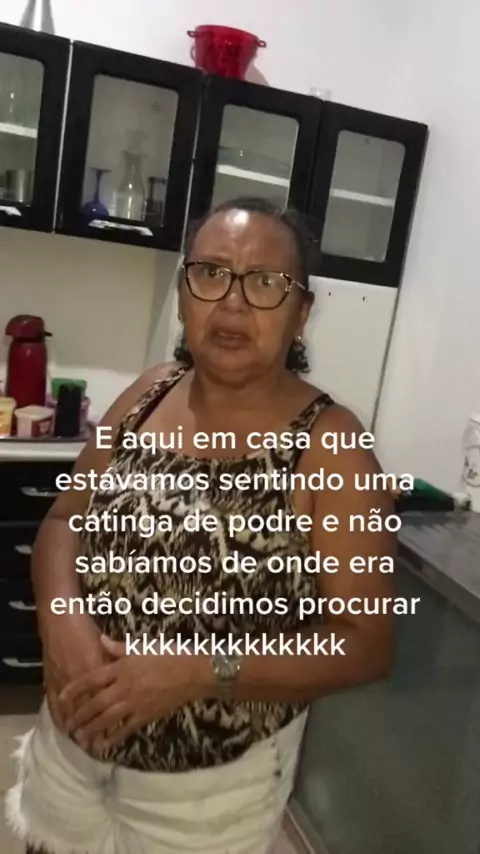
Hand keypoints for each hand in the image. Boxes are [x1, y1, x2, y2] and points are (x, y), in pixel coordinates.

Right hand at [41, 613, 109, 735]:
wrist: (60, 620)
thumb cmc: (85, 631)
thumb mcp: (103, 644)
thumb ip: (119, 661)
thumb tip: (130, 676)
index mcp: (102, 669)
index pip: (109, 699)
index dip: (112, 717)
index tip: (116, 733)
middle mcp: (84, 679)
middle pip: (92, 709)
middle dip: (95, 729)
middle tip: (98, 745)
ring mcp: (66, 680)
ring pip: (73, 710)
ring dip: (77, 726)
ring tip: (83, 742)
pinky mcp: (52, 679)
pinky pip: (54, 703)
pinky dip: (58, 716)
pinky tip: (62, 726)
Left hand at [59, 636, 198, 750]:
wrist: (193, 672)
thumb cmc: (169, 654)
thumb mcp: (142, 645)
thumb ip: (119, 647)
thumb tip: (101, 640)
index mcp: (122, 668)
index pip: (91, 679)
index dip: (74, 690)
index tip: (62, 697)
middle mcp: (124, 687)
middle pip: (95, 703)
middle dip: (79, 715)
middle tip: (69, 724)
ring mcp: (134, 703)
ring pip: (106, 719)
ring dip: (91, 729)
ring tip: (80, 738)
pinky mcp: (145, 715)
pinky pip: (125, 729)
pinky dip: (113, 738)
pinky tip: (103, 745)